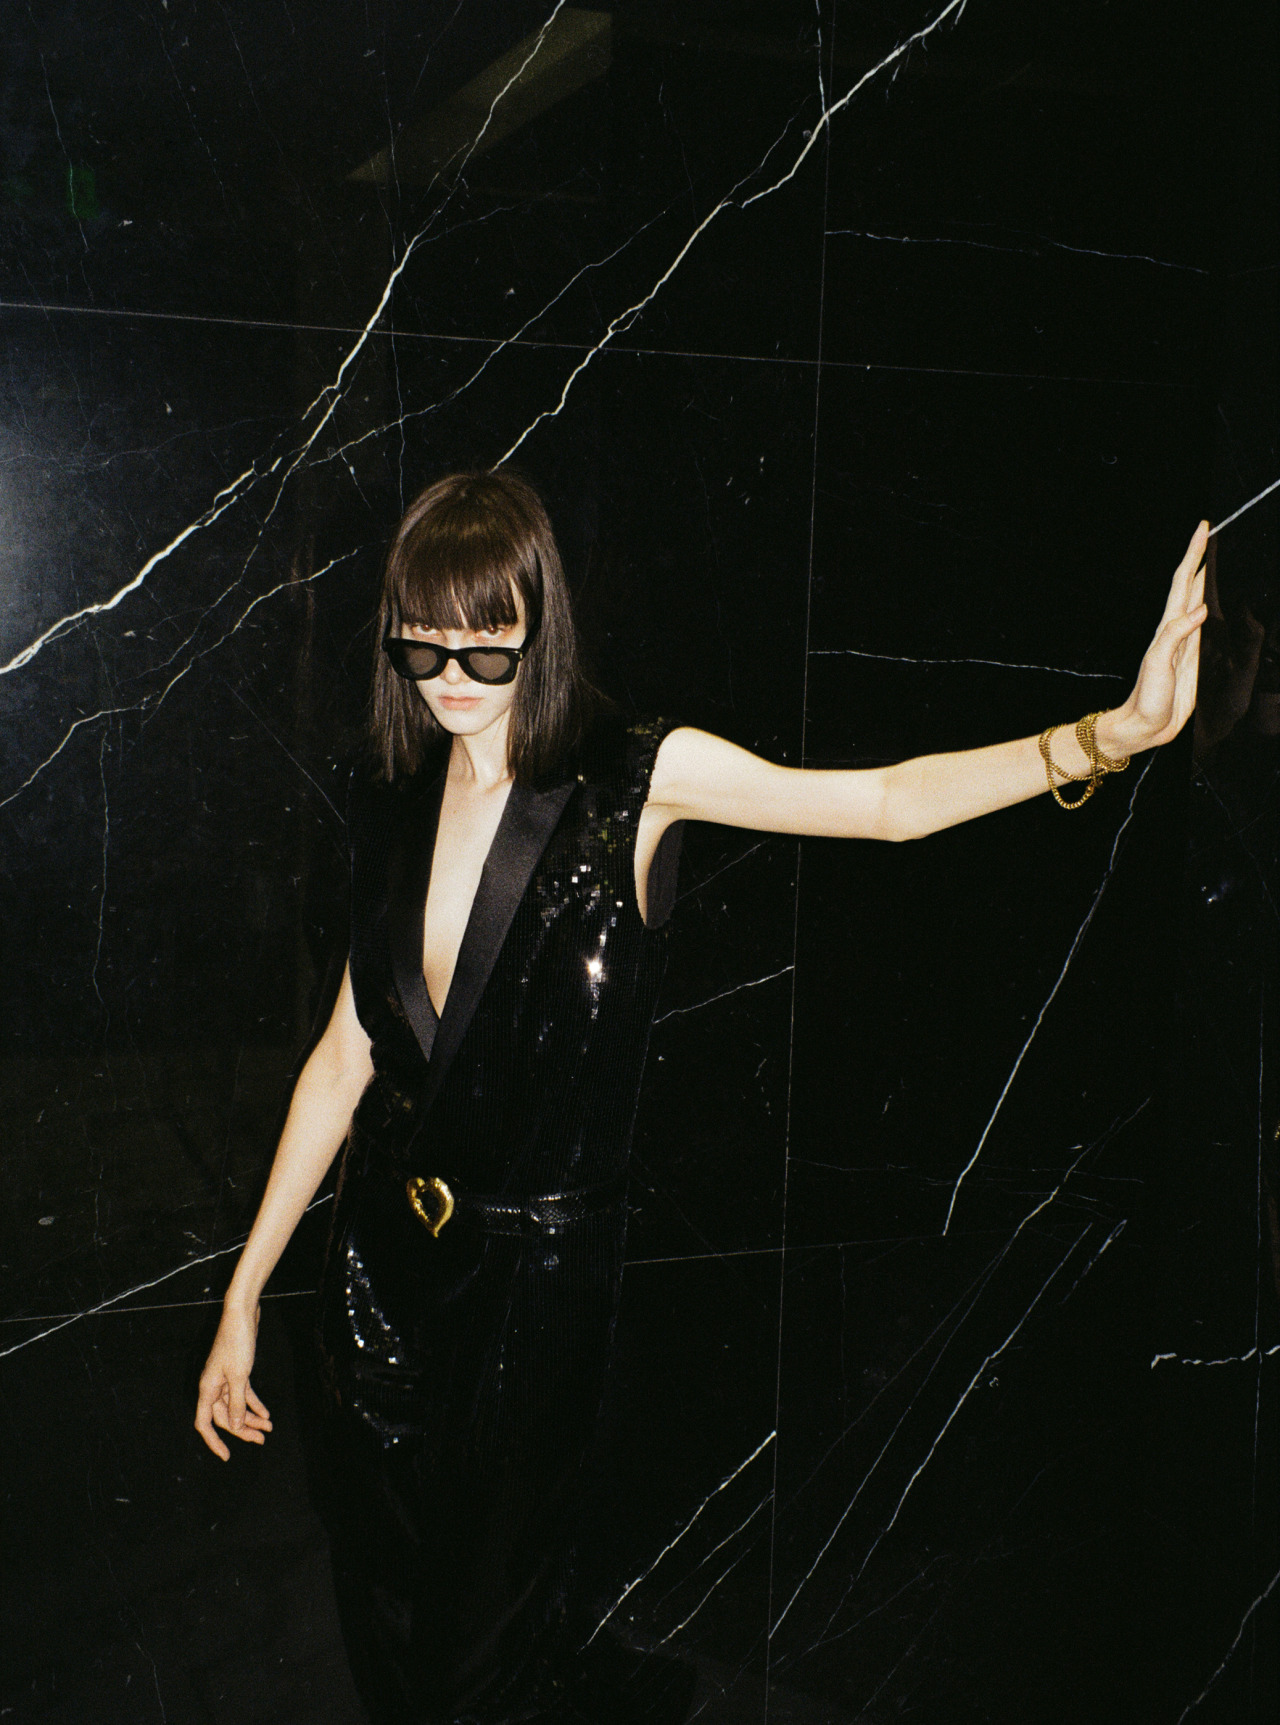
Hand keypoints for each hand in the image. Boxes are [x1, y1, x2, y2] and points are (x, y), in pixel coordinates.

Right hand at [194, 1301, 272, 1460]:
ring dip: (251, 1418)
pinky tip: (266, 1413)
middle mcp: (213, 1386)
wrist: (242, 1314)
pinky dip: (254, 1403)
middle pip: (224, 1417)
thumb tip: (234, 1426)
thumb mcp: (240, 1376)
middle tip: (262, 1440)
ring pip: (236, 1406)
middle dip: (242, 1430)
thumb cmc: (237, 1342)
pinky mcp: (237, 1371)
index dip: (214, 1442)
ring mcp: (225, 1378)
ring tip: (268, 1428)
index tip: (227, 1456)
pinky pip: (243, 1394)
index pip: (205, 1424)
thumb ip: (237, 1403)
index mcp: (207, 1388)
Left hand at [1101, 521, 1208, 756]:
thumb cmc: (1147, 697)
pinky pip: (1210, 625)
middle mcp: (1179, 629)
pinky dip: (1219, 609)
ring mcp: (1188, 643)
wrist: (1145, 726)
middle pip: (1193, 585)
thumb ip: (1177, 635)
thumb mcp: (1158, 664)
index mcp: (1169, 626)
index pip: (1183, 582)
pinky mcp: (1196, 658)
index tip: (1203, 529)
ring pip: (1203, 601)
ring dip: (1211, 579)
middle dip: (1203, 558)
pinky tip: (1225, 605)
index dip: (1193, 555)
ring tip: (1222, 559)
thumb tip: (1202, 608)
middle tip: (1215, 533)